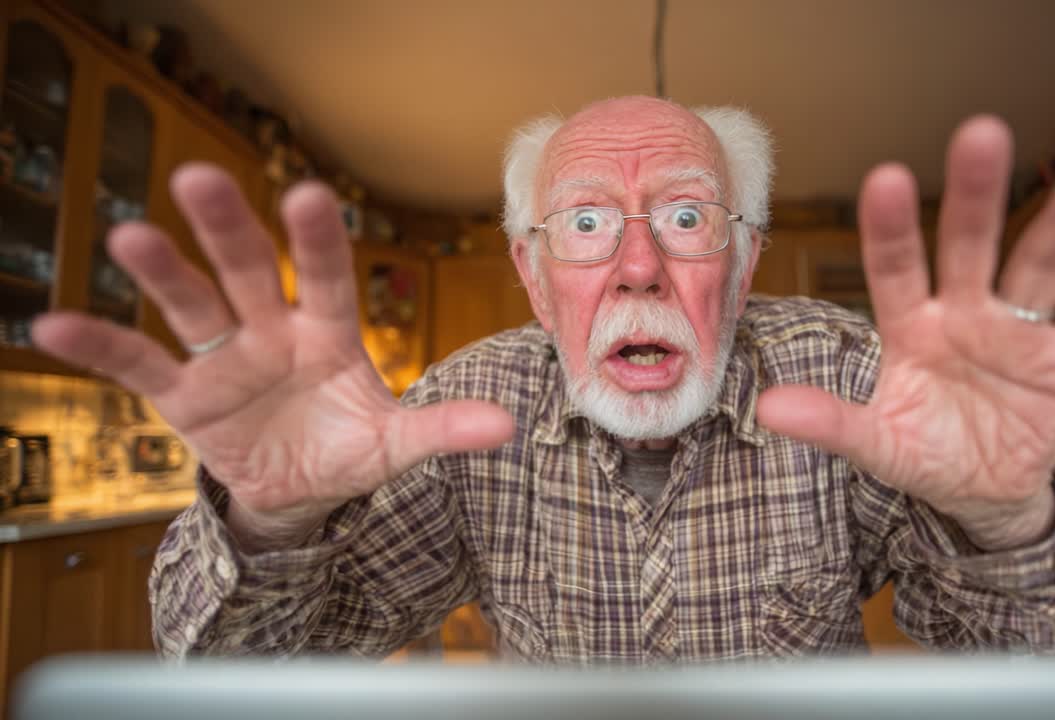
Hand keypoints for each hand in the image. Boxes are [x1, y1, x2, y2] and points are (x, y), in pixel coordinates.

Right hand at [34, 165, 513, 544]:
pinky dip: (100, 344)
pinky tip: (51, 324)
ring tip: (129, 234)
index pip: (327, 280)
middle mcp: (273, 332)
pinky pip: (137, 365)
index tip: (308, 195)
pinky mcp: (185, 395)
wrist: (297, 492)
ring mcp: (225, 358)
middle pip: (249, 271)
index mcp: (330, 336)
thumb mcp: (395, 446)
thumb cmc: (347, 451)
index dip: (316, 242)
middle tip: (198, 178)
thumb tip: (507, 426)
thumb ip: (442, 430)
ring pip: (192, 304)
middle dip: (228, 228)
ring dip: (162, 271)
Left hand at [756, 116, 1054, 549]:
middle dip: (978, 195)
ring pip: (1043, 264)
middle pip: (972, 245)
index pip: (895, 269)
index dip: (892, 229)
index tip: (886, 177)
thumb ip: (833, 424)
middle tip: (982, 133)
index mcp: (910, 327)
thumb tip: (768, 411)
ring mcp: (1020, 331)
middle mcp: (965, 313)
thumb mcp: (878, 445)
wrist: (983, 493)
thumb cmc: (925, 453)